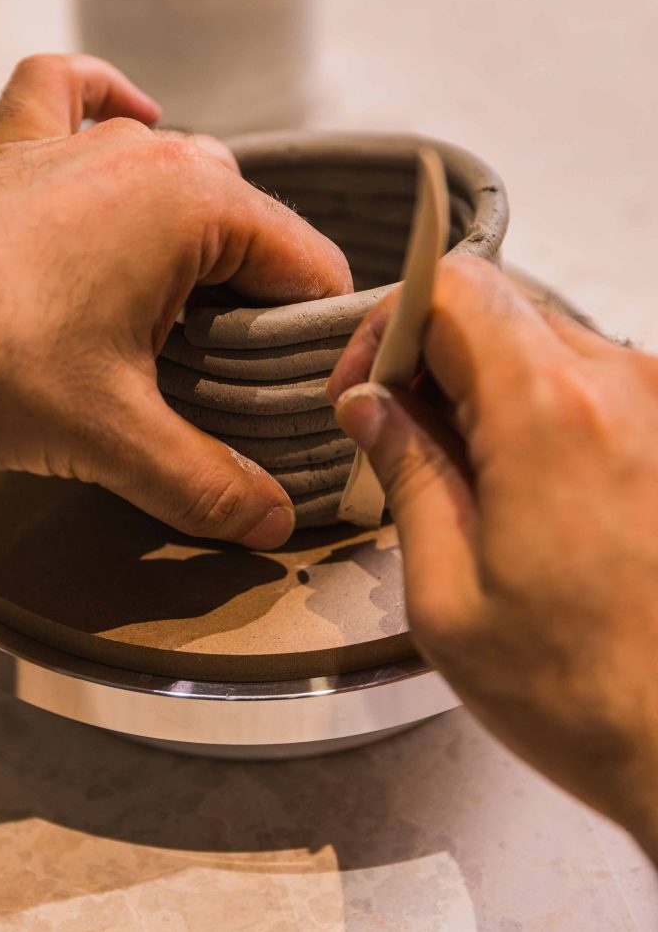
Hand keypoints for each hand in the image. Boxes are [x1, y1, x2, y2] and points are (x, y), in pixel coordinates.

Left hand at [0, 54, 350, 548]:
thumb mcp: (110, 436)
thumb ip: (204, 482)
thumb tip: (271, 522)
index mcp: (195, 204)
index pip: (309, 265)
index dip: (316, 334)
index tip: (300, 387)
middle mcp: (149, 155)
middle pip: (252, 225)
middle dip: (257, 297)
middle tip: (234, 374)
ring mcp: (81, 142)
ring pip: (181, 166)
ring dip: (197, 228)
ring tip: (183, 302)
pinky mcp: (19, 145)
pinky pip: (78, 95)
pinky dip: (108, 105)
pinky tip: (127, 118)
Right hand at [330, 256, 657, 858]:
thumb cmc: (585, 693)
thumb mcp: (450, 596)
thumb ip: (408, 475)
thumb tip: (372, 407)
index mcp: (551, 416)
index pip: (451, 289)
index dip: (387, 327)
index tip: (363, 390)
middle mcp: (619, 387)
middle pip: (496, 307)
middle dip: (429, 357)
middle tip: (397, 434)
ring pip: (541, 338)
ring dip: (483, 384)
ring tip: (463, 473)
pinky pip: (587, 379)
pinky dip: (535, 405)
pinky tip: (522, 484)